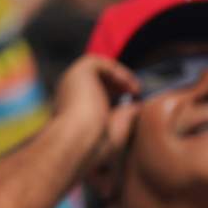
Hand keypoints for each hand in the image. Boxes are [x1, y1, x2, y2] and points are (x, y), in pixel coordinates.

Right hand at [52, 54, 141, 176]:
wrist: (79, 140)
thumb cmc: (94, 144)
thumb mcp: (114, 129)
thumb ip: (126, 115)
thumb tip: (138, 105)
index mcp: (71, 109)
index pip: (93, 94)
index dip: (114, 94)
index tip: (132, 100)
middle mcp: (69, 94)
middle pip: (95, 79)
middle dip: (117, 83)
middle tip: (136, 91)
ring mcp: (71, 81)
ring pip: (97, 69)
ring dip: (118, 75)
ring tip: (134, 89)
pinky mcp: (78, 71)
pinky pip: (99, 62)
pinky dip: (116, 70)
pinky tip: (127, 85)